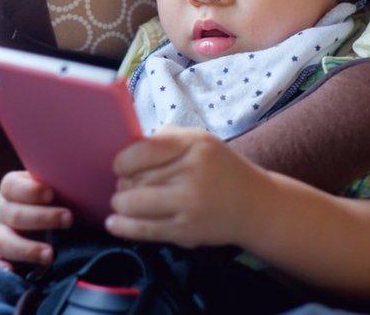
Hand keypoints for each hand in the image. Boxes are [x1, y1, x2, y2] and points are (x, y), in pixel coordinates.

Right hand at [0, 170, 73, 268]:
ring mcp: (1, 233)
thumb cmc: (61, 198)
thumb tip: (82, 170)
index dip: (30, 190)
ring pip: (3, 241)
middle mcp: (3, 210)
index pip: (11, 186)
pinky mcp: (2, 256)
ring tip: (50, 255)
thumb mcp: (59, 185)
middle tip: (68, 219)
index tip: (51, 194)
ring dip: (27, 248)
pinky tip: (10, 271)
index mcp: (12, 189)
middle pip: (13, 214)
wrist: (56, 221)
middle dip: (42, 218)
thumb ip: (63, 178)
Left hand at [107, 126, 272, 248]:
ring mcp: (189, 203)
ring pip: (135, 203)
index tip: (121, 166)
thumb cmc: (222, 170)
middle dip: (123, 184)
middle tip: (124, 186)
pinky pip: (145, 229)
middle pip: (137, 178)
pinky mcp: (186, 231)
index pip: (144, 149)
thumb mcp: (201, 141)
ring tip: (123, 203)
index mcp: (195, 144)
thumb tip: (129, 148)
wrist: (256, 206)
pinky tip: (114, 223)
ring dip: (121, 204)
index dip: (124, 160)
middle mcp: (193, 172)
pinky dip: (124, 226)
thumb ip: (167, 138)